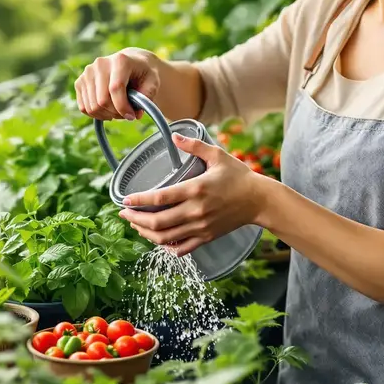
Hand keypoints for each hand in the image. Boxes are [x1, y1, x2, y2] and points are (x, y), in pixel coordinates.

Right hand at [74, 48, 159, 120]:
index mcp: (120, 60)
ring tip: (118, 111)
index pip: (115, 88)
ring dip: (107, 115)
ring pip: (92, 107)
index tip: (132, 116)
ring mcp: (88, 72)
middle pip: (102, 100)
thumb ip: (147, 97)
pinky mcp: (80, 82)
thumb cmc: (143, 73)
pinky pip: (84, 108)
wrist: (130, 63)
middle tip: (126, 114)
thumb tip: (136, 114)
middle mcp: (100, 64)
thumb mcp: (153, 82)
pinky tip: (107, 110)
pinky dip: (96, 114)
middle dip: (116, 113)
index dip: (123, 107)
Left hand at [118, 133, 267, 255]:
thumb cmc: (239, 176)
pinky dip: (165, 247)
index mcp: (195, 189)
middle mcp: (195, 211)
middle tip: (124, 214)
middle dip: (136, 220)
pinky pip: (181, 248)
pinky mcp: (206, 237)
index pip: (159, 198)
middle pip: (158, 222)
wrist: (259, 200)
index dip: (139, 201)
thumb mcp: (217, 155)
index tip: (125, 200)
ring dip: (146, 233)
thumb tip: (173, 136)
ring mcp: (200, 227)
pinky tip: (157, 239)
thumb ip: (194, 146)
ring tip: (136, 225)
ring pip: (165, 238)